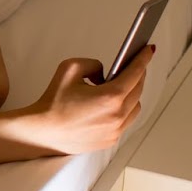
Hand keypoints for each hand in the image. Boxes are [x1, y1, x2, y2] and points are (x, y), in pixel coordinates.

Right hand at [18, 45, 152, 154]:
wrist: (43, 131)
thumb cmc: (53, 103)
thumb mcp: (70, 68)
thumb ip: (93, 64)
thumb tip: (105, 73)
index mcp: (110, 97)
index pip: (135, 73)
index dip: (143, 58)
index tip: (148, 50)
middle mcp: (117, 115)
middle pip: (138, 89)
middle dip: (137, 75)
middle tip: (132, 66)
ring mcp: (115, 130)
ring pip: (135, 107)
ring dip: (131, 95)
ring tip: (121, 86)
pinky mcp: (110, 140)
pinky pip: (126, 121)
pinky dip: (123, 110)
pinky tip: (112, 104)